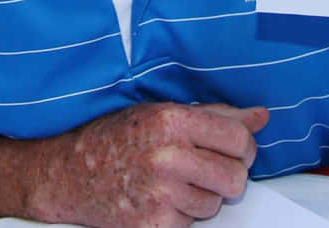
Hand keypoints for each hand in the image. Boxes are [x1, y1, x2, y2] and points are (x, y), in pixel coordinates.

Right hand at [24, 102, 269, 227]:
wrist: (68, 173)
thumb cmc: (116, 138)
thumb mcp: (163, 112)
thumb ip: (215, 115)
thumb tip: (259, 117)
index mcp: (172, 121)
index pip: (238, 139)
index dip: (244, 147)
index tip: (236, 150)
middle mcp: (167, 156)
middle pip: (235, 177)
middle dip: (229, 175)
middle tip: (209, 168)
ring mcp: (159, 194)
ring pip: (215, 204)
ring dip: (203, 196)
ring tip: (175, 182)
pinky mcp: (152, 225)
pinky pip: (191, 224)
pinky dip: (182, 215)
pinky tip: (161, 199)